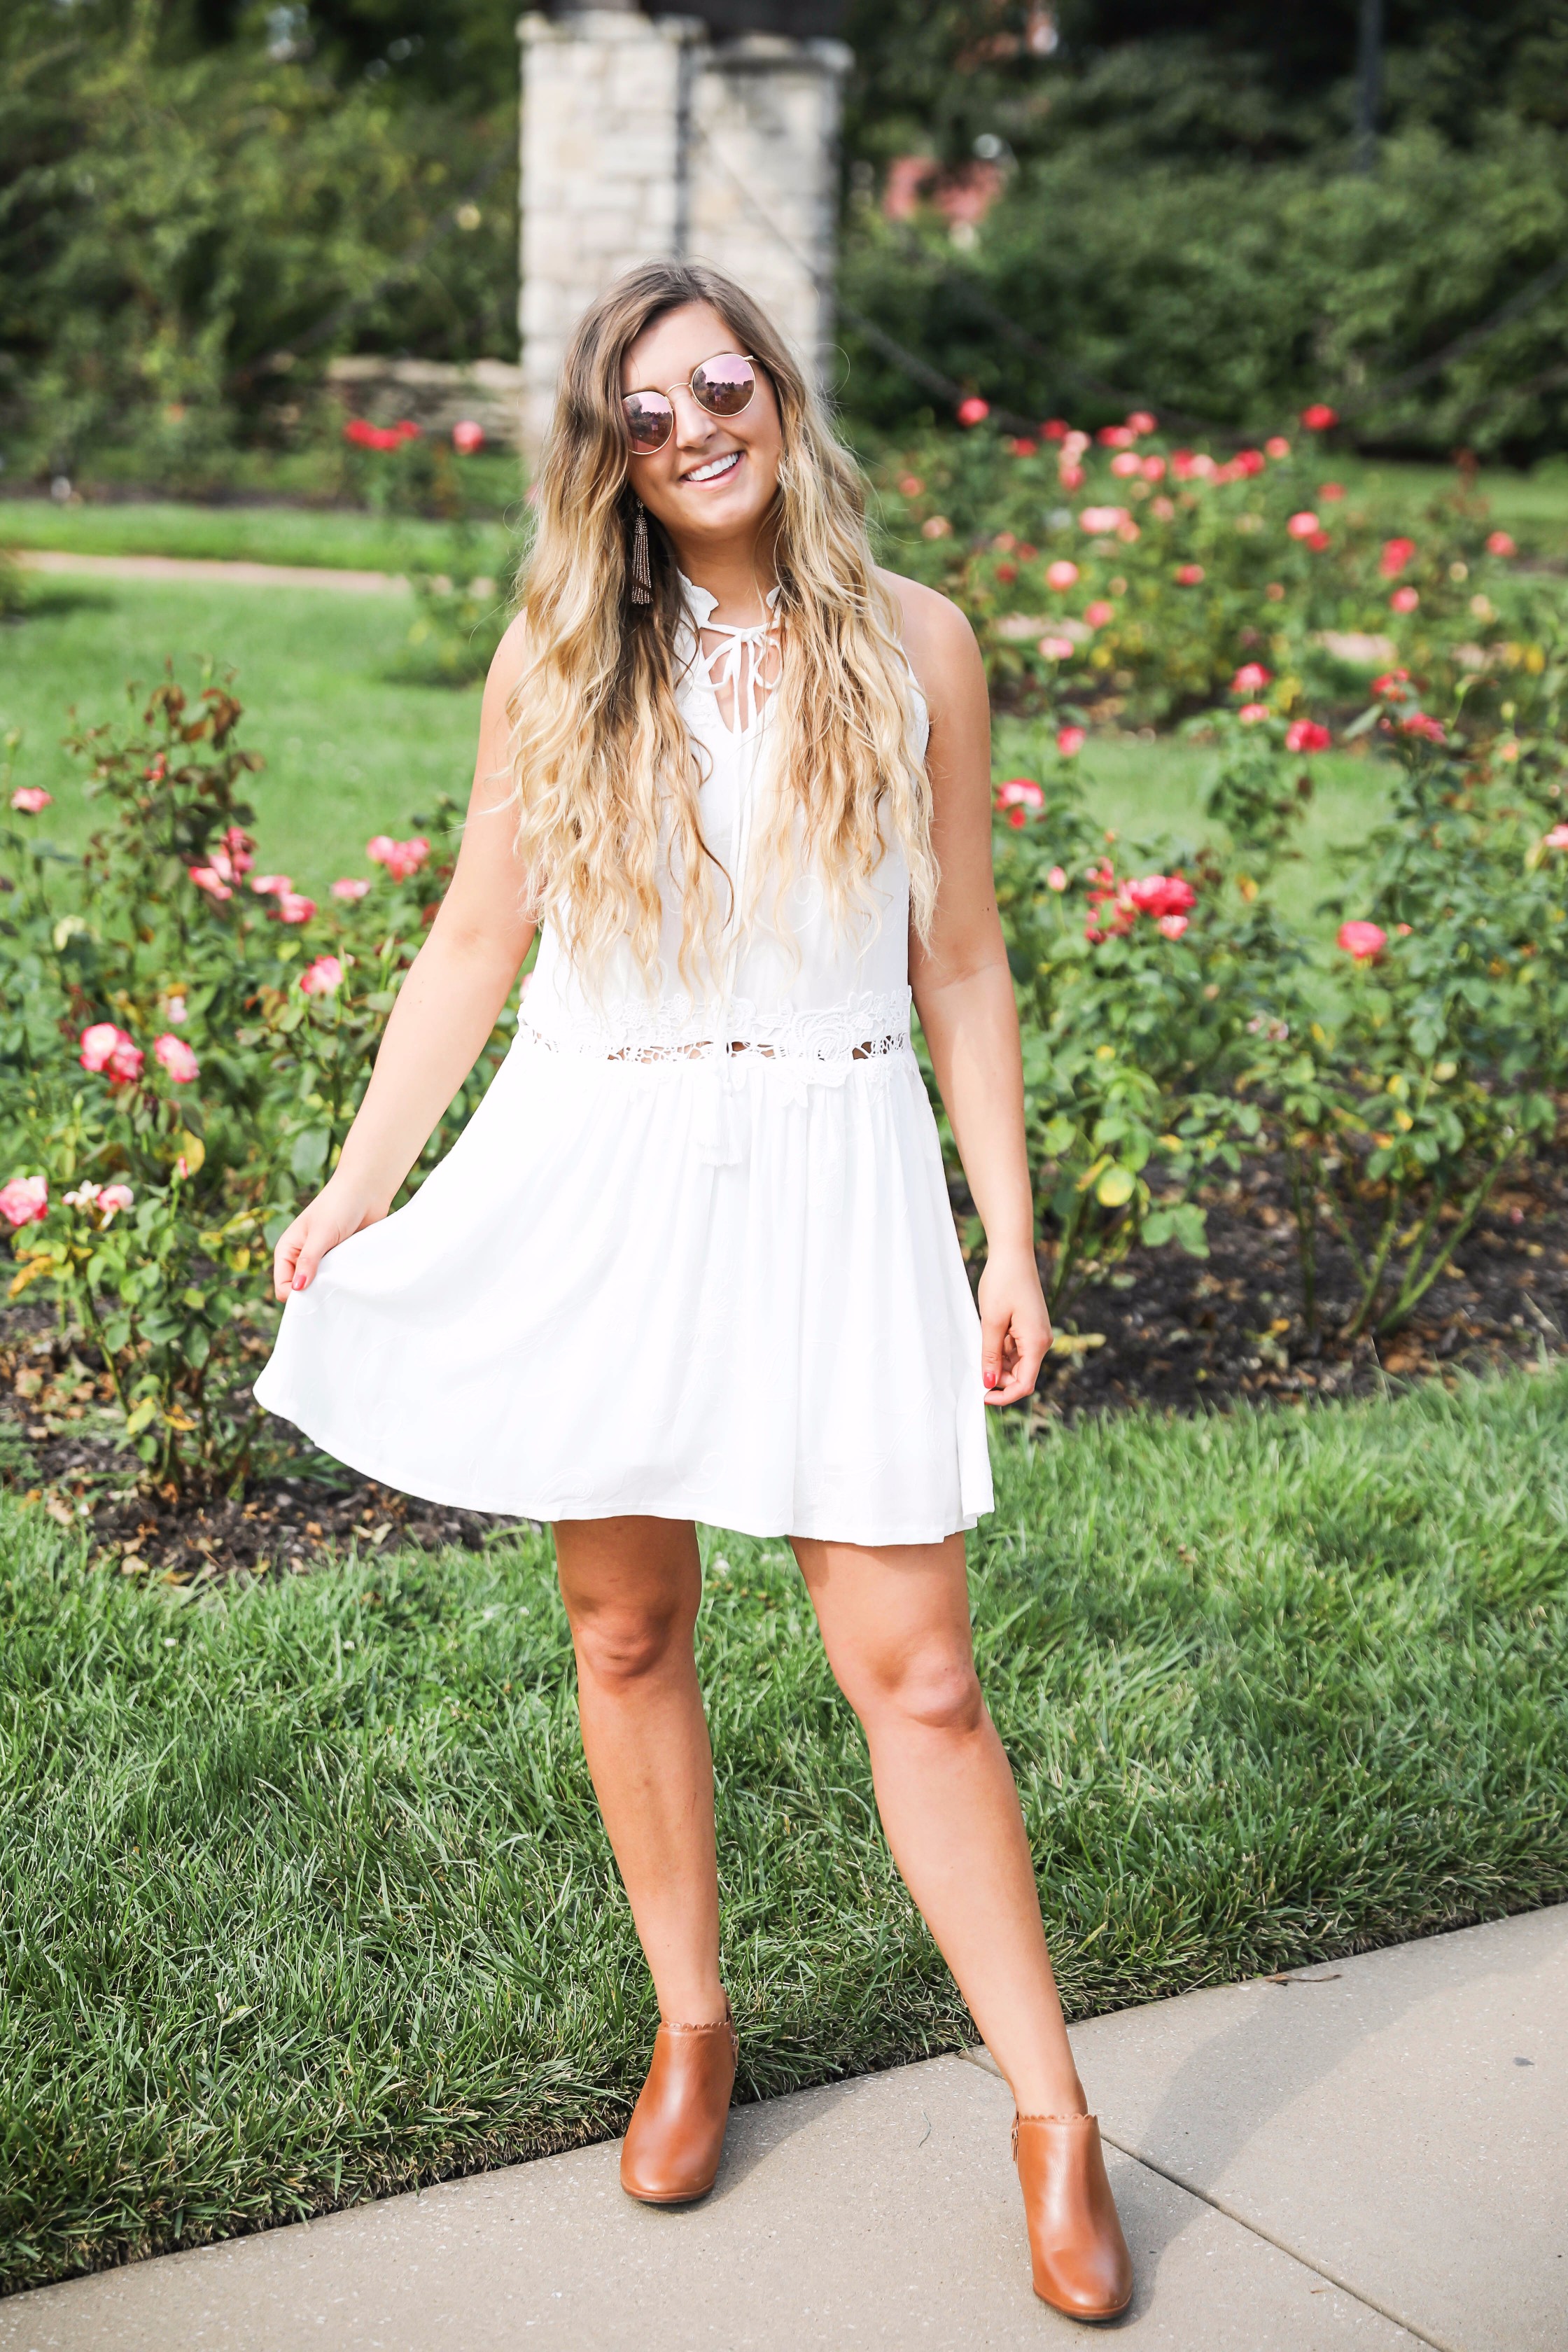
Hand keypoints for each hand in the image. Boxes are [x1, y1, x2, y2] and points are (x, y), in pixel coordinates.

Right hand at [272, 1179, 388, 1299]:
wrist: (367, 1189)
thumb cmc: (339, 1204)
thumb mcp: (321, 1233)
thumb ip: (309, 1261)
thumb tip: (298, 1289)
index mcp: (288, 1250)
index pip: (283, 1285)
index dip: (296, 1295)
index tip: (316, 1295)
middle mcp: (302, 1257)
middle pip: (302, 1290)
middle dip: (314, 1294)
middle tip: (332, 1291)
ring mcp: (322, 1260)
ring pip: (321, 1287)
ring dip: (331, 1288)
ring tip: (344, 1282)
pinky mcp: (340, 1259)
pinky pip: (338, 1279)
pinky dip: (344, 1281)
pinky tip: (353, 1279)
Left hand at [977, 1246, 1052, 1406]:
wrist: (1013, 1254)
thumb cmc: (1003, 1283)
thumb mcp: (991, 1322)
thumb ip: (990, 1355)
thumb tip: (989, 1382)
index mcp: (1036, 1343)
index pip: (1024, 1385)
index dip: (1004, 1396)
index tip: (983, 1396)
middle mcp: (1042, 1341)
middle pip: (1021, 1375)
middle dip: (999, 1378)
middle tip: (976, 1366)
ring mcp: (1037, 1334)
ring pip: (1017, 1363)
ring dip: (998, 1362)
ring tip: (982, 1340)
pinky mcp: (1030, 1327)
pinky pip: (1016, 1349)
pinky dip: (1001, 1349)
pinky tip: (989, 1334)